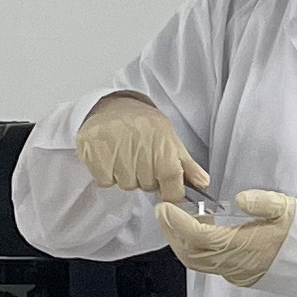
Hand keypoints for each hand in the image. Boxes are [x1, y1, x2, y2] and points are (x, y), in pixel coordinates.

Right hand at [76, 94, 205, 198]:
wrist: (111, 104)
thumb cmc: (143, 123)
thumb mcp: (169, 137)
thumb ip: (186, 164)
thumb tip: (203, 183)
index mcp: (162, 145)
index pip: (172, 183)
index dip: (171, 192)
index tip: (168, 189)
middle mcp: (140, 147)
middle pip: (146, 186)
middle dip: (144, 176)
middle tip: (140, 157)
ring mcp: (116, 150)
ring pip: (125, 185)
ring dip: (125, 175)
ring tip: (124, 153)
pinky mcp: (93, 152)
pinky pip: (105, 181)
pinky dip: (107, 173)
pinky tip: (109, 155)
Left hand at [159, 188, 296, 289]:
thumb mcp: (290, 209)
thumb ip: (263, 202)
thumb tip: (239, 198)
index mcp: (245, 247)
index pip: (200, 237)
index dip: (178, 223)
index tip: (166, 208)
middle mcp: (237, 264)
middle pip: (191, 254)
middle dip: (172, 234)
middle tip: (162, 211)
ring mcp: (238, 273)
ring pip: (198, 263)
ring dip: (181, 243)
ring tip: (175, 221)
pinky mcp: (241, 275)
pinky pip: (209, 265)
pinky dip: (195, 249)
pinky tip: (199, 233)